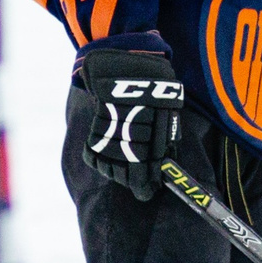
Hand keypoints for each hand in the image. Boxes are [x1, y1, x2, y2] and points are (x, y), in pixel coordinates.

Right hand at [79, 48, 185, 201]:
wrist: (127, 71)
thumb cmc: (154, 93)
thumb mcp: (168, 119)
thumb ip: (165, 145)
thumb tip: (165, 165)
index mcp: (147, 150)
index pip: (142, 183)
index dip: (145, 189)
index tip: (147, 191)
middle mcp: (125, 150)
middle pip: (125, 179)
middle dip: (132, 179)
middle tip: (138, 174)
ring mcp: (107, 144)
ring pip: (109, 170)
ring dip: (117, 170)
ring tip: (125, 161)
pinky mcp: (93, 135)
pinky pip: (94, 158)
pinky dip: (101, 159)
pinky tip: (110, 152)